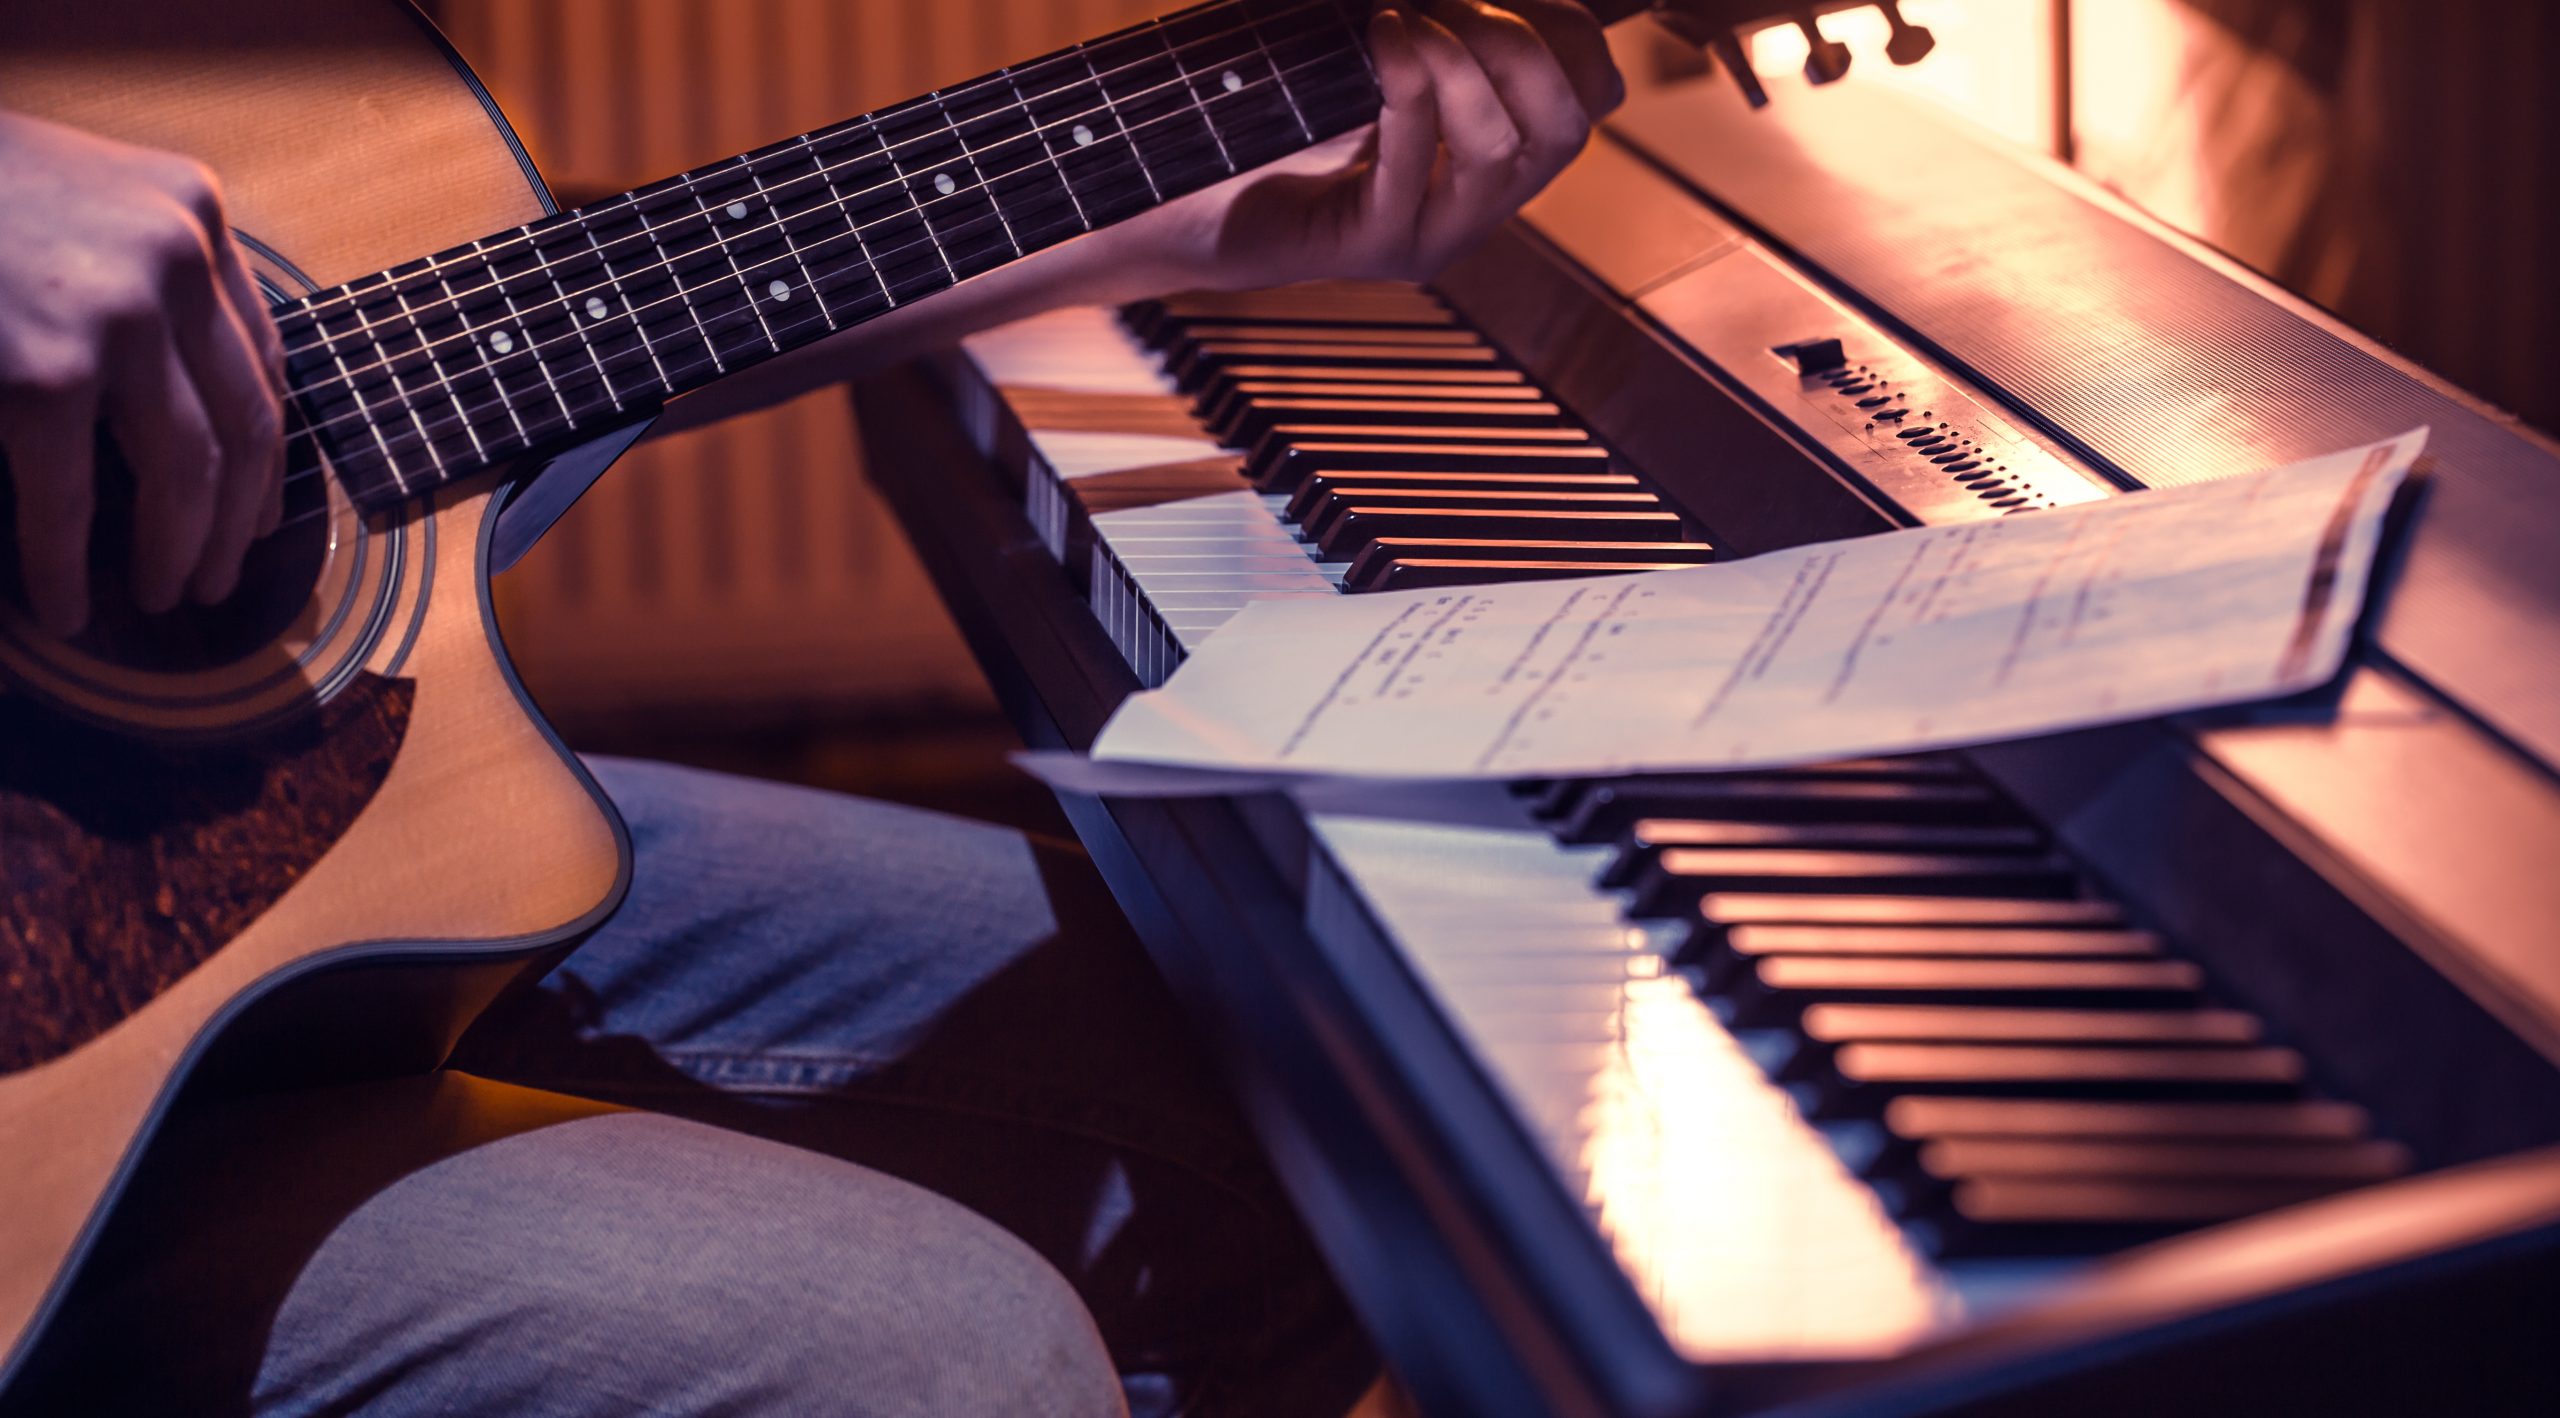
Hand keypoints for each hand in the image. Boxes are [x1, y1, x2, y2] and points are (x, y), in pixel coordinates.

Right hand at [0, 109, 284, 636]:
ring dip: (178, 549)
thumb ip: (145, 273)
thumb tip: (190, 407)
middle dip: (237, 519)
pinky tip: (64, 604)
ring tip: (161, 594)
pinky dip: (67, 564)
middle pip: (247, 422)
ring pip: (188, 472)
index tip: (261, 511)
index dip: (267, 449)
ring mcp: (118, 312)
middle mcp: (177, 254)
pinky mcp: (46, 372)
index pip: (263, 356)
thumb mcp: (81, 198)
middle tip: (216, 577)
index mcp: (193, 207)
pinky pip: (71, 498)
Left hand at [1130, 0, 1624, 290]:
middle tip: (1455, 9)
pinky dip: (1407, 93)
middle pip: (1565, 132)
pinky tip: (1382, 41)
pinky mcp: (1372, 250)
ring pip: (1501, 154)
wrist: (1184, 196)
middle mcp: (1476, 204)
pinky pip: (1415, 170)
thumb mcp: (1374, 48)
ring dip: (1462, 66)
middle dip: (1526, 50)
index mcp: (1493, 153)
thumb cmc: (1275, 116)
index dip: (1573, 34)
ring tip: (1405, 20)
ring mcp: (1429, 235)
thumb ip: (1436, 18)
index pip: (1589, 98)